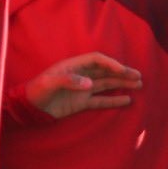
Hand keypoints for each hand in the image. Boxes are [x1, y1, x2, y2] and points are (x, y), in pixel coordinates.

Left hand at [23, 53, 141, 118]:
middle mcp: (81, 75)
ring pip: (106, 84)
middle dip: (122, 72)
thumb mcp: (49, 83)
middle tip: (138, 76)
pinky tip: (127, 100)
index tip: (123, 70)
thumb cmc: (36, 91)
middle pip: (105, 71)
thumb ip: (69, 81)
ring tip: (138, 85)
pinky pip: (101, 100)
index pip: (97, 60)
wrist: (29, 108)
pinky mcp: (82, 103)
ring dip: (122, 84)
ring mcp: (82, 89)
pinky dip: (114, 100)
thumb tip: (89, 84)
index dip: (111, 64)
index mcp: (73, 66)